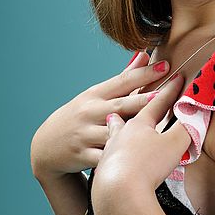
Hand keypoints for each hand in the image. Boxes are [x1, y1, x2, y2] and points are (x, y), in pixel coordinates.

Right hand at [30, 51, 170, 180]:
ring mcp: (86, 134)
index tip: (166, 66)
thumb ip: (124, 78)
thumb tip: (143, 55)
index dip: (144, 73)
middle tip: (167, 95)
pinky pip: (105, 157)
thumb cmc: (81, 116)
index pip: (123, 81)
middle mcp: (90, 112)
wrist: (46, 146)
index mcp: (96, 94)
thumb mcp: (96, 94)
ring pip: (114, 132)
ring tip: (160, 130)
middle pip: (122, 105)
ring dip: (135, 132)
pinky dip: (119, 157)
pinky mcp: (83, 155)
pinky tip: (138, 159)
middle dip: (145, 100)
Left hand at [91, 73, 190, 214]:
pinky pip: (107, 159)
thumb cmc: (147, 166)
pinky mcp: (103, 174)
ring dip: (114, 130)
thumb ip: (188, 127)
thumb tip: (199, 112)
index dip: (170, 91)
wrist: (118, 196)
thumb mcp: (175, 144)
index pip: (157, 103)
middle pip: (126, 115)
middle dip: (131, 105)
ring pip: (112, 136)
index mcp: (138, 124)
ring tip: (112, 125)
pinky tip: (111, 161)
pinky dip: (111, 156)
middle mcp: (120, 135)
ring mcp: (109, 154)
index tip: (177, 78)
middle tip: (131, 95)